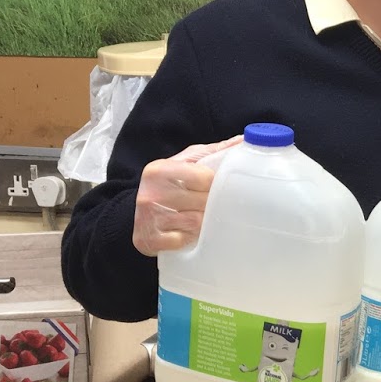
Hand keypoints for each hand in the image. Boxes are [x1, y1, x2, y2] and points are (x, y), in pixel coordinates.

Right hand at [132, 135, 242, 255]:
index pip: (205, 177)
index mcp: (160, 169)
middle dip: (212, 205)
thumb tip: (243, 140)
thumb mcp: (186, 162)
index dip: (216, 185)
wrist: (137, 211)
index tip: (217, 187)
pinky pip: (183, 241)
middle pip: (203, 202)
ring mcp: (148, 218)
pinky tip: (186, 233)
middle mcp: (151, 192)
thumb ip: (213, 152)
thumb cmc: (169, 184)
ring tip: (201, 217)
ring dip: (204, 223)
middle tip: (212, 205)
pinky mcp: (148, 240)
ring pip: (196, 223)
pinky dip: (189, 238)